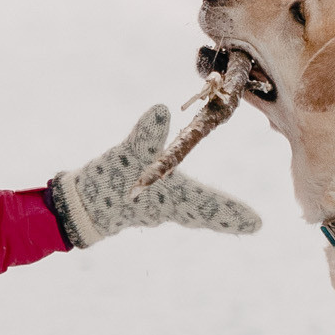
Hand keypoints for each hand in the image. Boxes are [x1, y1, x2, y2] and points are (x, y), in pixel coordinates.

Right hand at [49, 106, 261, 248]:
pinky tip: (188, 202)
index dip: (232, 213)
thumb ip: (144, 134)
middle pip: (203, 213)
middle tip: (252, 225)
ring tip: (232, 218)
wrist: (76, 209)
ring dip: (210, 213)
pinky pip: (175, 207)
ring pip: (190, 211)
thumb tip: (161, 109)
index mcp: (170, 199)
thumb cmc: (102, 183)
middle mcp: (168, 208)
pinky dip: (189, 206)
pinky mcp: (145, 206)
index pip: (208, 205)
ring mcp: (156, 209)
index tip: (257, 224)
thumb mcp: (123, 154)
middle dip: (226, 217)